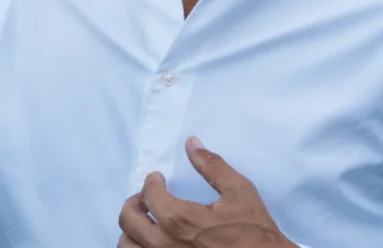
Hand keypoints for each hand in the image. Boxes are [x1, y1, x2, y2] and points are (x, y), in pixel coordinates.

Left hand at [117, 137, 297, 247]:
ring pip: (127, 246)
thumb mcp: (239, 192)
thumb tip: (192, 144)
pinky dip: (140, 247)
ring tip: (145, 223)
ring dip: (131, 231)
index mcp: (179, 220)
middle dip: (133, 203)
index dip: (151, 181)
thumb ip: (212, 166)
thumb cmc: (255, 232)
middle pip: (128, 220)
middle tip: (144, 198)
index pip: (148, 194)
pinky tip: (153, 241)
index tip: (156, 178)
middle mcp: (165, 245)